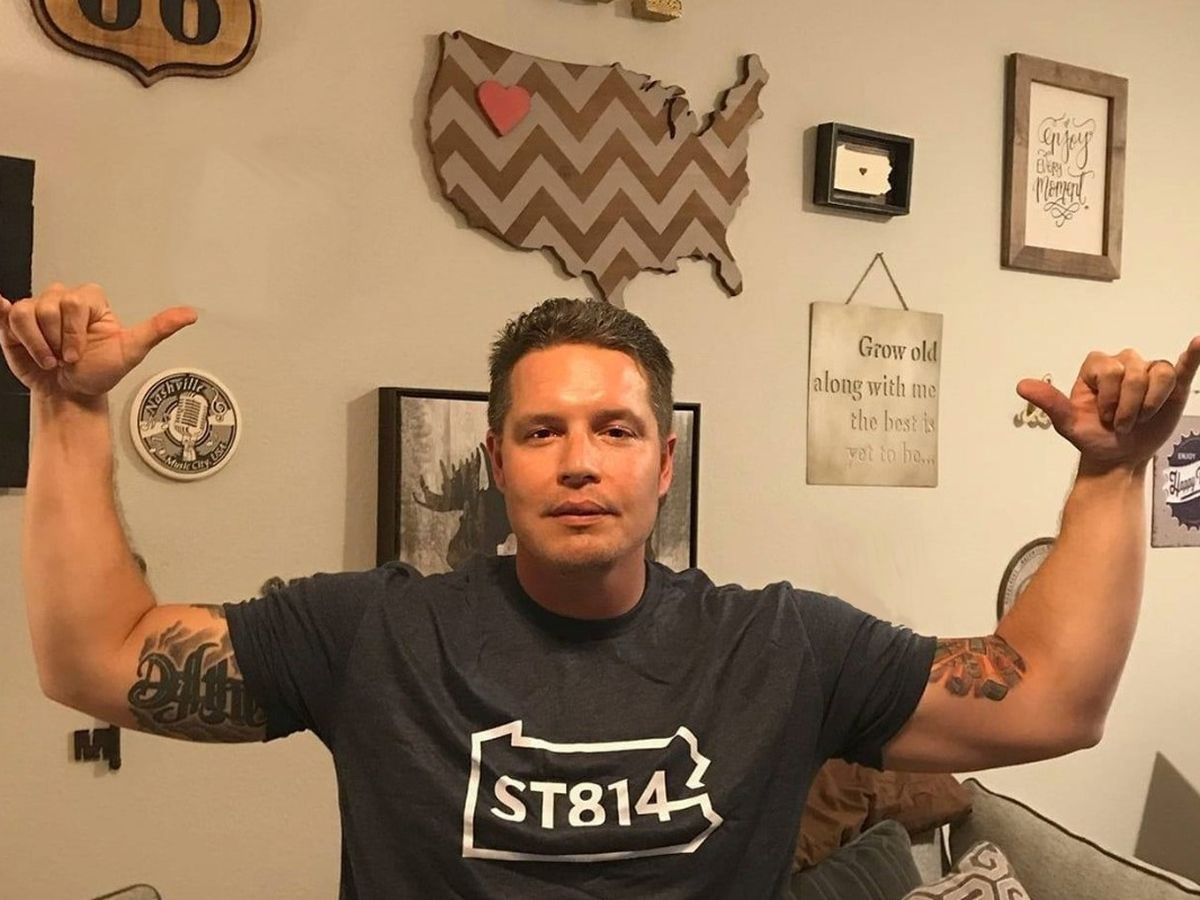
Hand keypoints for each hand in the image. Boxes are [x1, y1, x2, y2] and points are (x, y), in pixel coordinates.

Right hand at [0, 283, 196, 399]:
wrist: (73, 393)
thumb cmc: (100, 372)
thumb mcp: (132, 351)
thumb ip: (158, 329)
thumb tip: (190, 314)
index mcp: (89, 302)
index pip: (75, 302)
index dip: (74, 332)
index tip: (79, 354)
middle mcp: (63, 300)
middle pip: (50, 305)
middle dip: (58, 340)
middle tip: (66, 359)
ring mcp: (38, 311)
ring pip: (27, 312)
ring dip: (38, 344)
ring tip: (50, 359)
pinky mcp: (16, 323)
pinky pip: (6, 312)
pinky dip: (2, 313)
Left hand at [1017, 337, 1199, 472]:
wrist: (1116, 456)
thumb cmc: (1092, 436)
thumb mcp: (1068, 422)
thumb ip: (1050, 402)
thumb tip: (1022, 385)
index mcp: (1097, 368)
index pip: (1110, 370)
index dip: (1109, 397)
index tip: (1102, 417)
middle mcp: (1123, 364)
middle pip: (1135, 372)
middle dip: (1128, 405)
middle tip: (1120, 424)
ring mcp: (1148, 373)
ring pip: (1158, 374)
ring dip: (1150, 403)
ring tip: (1139, 420)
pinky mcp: (1171, 385)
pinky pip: (1182, 365)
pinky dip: (1193, 355)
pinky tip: (1198, 342)